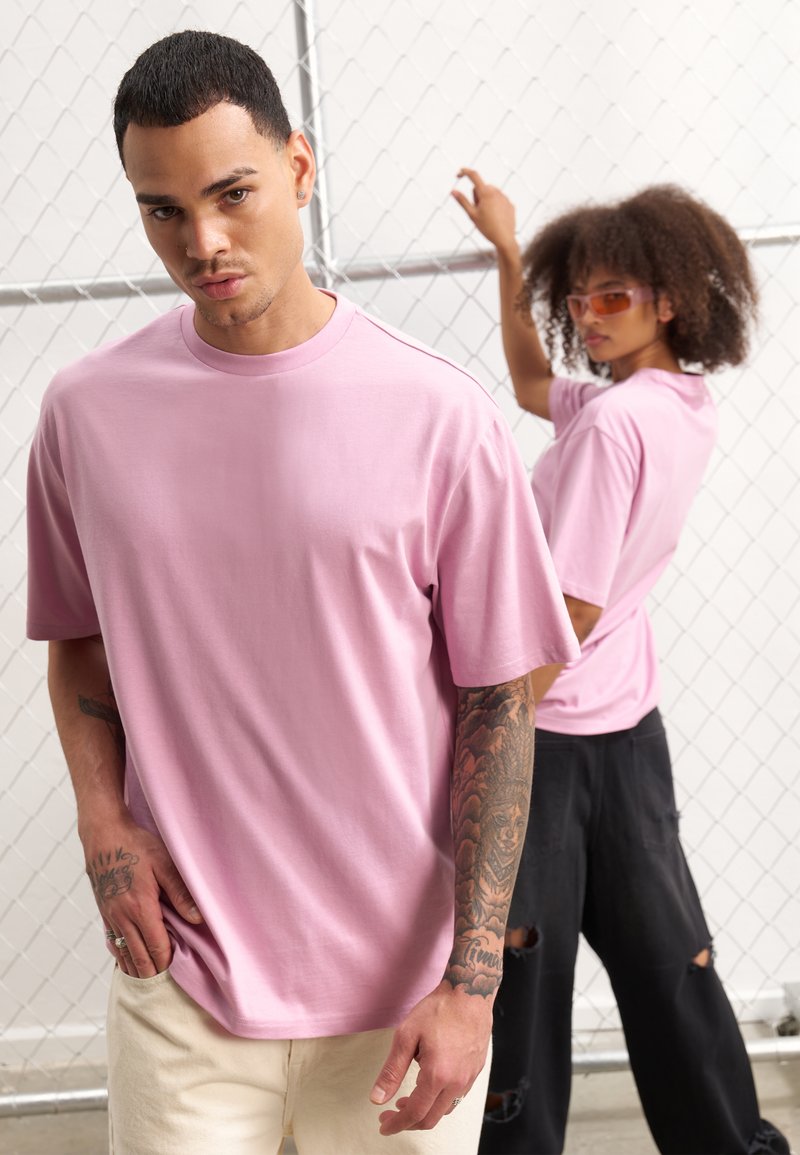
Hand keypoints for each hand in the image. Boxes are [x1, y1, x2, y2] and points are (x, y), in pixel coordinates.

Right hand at [84, 818, 201, 977]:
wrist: (104, 834)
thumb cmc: (136, 844)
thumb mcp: (165, 864)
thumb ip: (181, 893)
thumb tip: (197, 918)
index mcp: (140, 908)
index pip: (157, 946)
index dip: (168, 961)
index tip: (177, 971)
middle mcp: (123, 917)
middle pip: (139, 955)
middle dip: (152, 971)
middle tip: (164, 985)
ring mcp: (110, 915)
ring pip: (123, 951)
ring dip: (135, 968)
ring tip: (146, 981)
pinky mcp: (103, 910)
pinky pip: (111, 940)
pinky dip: (120, 954)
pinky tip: (125, 960)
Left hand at [369, 980, 492, 1133]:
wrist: (470, 992)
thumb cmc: (438, 1009)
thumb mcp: (406, 1036)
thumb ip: (392, 1071)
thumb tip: (377, 1099)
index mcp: (437, 1076)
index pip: (415, 1114)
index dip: (397, 1123)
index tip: (383, 1125)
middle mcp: (457, 1082)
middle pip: (431, 1118)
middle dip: (408, 1122)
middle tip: (391, 1114)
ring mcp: (469, 1078)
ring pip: (445, 1110)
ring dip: (424, 1111)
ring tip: (407, 1100)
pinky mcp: (475, 1070)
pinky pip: (457, 1097)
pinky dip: (439, 1101)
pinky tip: (429, 1086)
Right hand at [451, 168, 517, 253]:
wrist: (504, 239)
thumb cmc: (487, 228)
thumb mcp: (472, 215)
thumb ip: (462, 201)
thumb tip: (453, 191)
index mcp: (486, 193)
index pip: (474, 176)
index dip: (465, 173)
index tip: (459, 173)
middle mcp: (497, 192)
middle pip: (482, 188)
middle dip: (477, 196)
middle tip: (478, 211)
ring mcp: (505, 198)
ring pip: (491, 193)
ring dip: (486, 200)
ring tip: (487, 216)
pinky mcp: (510, 204)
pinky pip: (499, 200)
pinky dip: (495, 206)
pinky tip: (495, 218)